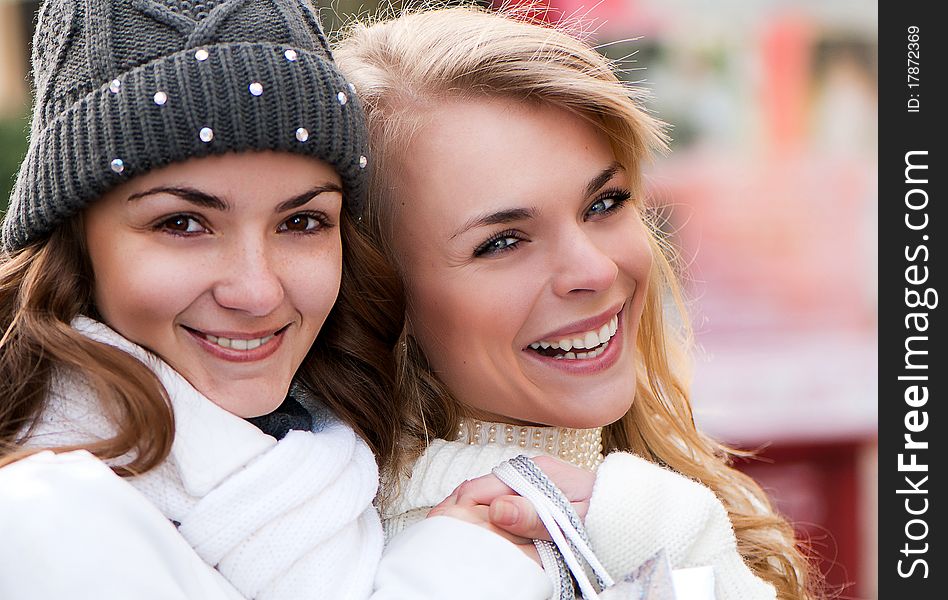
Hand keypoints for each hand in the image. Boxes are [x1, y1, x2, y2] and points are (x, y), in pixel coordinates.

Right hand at [427, 456, 595, 559]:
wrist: (631, 511)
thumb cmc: (607, 515)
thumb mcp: (574, 519)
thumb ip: (537, 516)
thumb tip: (497, 510)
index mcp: (536, 471)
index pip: (481, 485)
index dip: (457, 507)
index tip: (442, 528)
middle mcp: (529, 471)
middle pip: (478, 489)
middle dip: (457, 510)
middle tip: (439, 536)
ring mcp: (530, 481)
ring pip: (486, 496)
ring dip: (470, 514)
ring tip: (453, 536)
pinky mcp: (533, 494)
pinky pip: (500, 502)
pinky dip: (485, 517)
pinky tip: (479, 533)